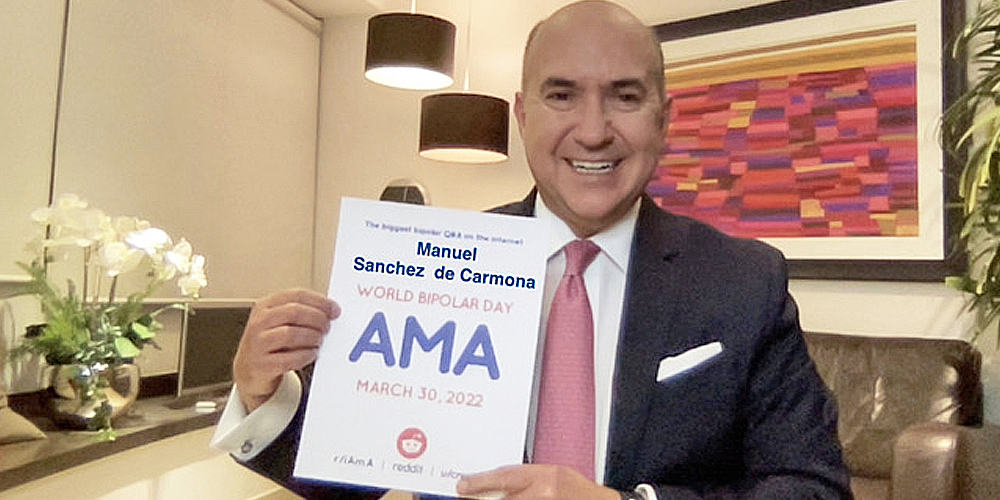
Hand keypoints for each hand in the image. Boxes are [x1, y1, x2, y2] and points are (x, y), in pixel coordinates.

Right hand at [233, 288, 338, 411]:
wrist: (249, 371)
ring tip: (319, 341)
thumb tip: (329, 310)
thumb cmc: (269, 343)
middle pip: (294, 312)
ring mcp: (257, 344)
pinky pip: (290, 358)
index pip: (296, 295)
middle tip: (328, 326)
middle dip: (317, 318)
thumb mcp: (278, 322)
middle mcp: (259, 322)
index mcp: (265, 306)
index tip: (334, 309)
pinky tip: (311, 354)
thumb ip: (299, 313)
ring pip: (291, 334)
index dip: (319, 301)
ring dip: (312, 337)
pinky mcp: (262, 365)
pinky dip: (306, 355)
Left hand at [456, 464, 620, 499]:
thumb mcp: (553, 475)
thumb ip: (527, 480)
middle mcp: (544, 494)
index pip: (504, 477)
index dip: (480, 482)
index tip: (463, 486)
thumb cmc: (578, 489)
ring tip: (491, 498)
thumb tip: (499, 484)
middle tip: (468, 496)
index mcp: (545, 477)